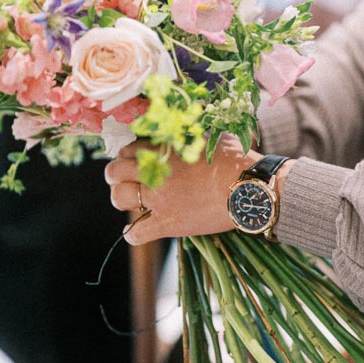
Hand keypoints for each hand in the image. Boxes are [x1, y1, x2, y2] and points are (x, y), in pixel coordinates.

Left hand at [104, 134, 251, 245]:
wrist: (249, 187)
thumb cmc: (235, 159)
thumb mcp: (208, 136)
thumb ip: (188, 134)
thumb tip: (183, 128)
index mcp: (163, 149)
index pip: (128, 149)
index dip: (129, 155)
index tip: (137, 161)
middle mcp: (155, 172)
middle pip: (114, 172)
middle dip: (117, 175)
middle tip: (127, 180)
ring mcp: (159, 199)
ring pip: (119, 198)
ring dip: (121, 199)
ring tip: (132, 202)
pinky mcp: (168, 223)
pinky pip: (136, 233)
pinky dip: (133, 234)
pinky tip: (138, 231)